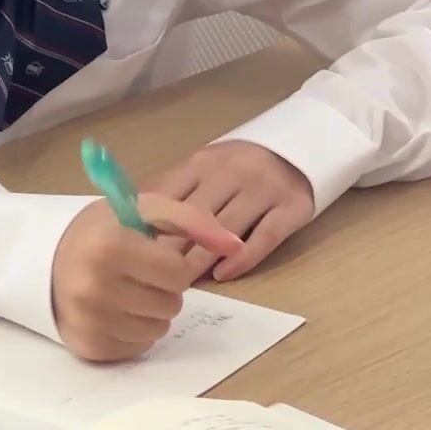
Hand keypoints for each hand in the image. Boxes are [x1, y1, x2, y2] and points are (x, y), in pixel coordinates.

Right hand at [50, 193, 243, 362]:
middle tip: (138, 274)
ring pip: (158, 330)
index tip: (152, 255)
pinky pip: (138, 348)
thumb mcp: (144, 209)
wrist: (45, 259)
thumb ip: (193, 220)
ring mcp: (89, 320)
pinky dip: (134, 331)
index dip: (172, 264)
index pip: (179, 274)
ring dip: (151, 312)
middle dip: (163, 289)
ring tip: (128, 291)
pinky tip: (115, 311)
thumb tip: (235, 244)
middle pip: (171, 305)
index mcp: (109, 246)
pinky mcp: (88, 346)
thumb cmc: (102, 231)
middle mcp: (95, 287)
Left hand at [147, 142, 315, 283]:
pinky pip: (264, 237)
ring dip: (202, 259)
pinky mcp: (292, 208)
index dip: (151, 227)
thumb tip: (131, 219)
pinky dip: (241, 259)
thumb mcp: (203, 167)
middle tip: (154, 276)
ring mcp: (265, 189)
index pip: (171, 196)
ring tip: (183, 282)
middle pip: (196, 216)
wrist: (298, 149)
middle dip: (172, 249)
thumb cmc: (238, 167)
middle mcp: (233, 172)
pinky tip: (223, 275)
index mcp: (203, 162)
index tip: (135, 253)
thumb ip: (173, 189)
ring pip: (226, 229)